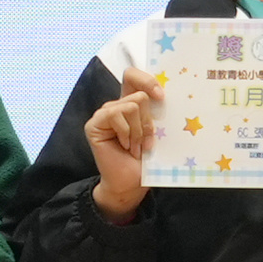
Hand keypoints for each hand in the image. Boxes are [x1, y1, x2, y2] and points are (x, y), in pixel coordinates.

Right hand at [85, 66, 162, 220]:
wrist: (130, 184)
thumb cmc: (145, 162)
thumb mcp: (157, 134)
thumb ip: (157, 114)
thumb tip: (167, 96)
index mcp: (132, 104)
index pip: (133, 76)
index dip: (147, 79)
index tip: (161, 96)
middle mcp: (117, 106)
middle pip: (139, 94)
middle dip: (148, 121)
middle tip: (147, 142)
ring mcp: (105, 114)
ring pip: (131, 105)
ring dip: (138, 131)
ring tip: (136, 148)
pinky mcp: (95, 123)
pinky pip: (116, 114)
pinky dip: (126, 132)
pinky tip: (125, 147)